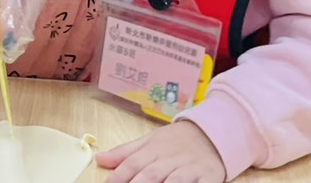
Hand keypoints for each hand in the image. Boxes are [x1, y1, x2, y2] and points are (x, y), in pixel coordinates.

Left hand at [97, 122, 227, 182]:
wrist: (211, 132)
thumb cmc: (175, 141)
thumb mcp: (150, 140)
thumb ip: (125, 152)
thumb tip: (99, 159)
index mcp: (154, 149)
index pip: (133, 163)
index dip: (119, 176)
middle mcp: (171, 159)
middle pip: (151, 175)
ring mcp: (190, 169)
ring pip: (174, 182)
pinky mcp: (209, 177)